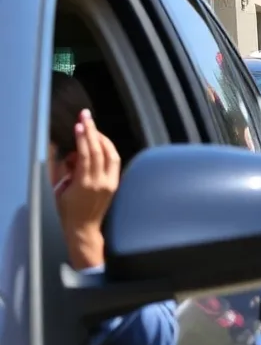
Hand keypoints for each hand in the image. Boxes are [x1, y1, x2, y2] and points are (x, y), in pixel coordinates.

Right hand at [58, 110, 120, 270]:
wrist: (84, 228)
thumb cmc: (68, 210)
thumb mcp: (61, 188)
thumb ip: (66, 169)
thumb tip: (71, 151)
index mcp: (85, 183)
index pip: (86, 155)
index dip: (83, 137)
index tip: (79, 124)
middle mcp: (101, 182)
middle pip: (99, 151)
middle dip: (93, 131)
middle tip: (86, 116)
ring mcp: (110, 183)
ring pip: (111, 155)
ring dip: (102, 139)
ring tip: (93, 129)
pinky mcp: (115, 184)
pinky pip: (114, 162)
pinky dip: (108, 150)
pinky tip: (101, 143)